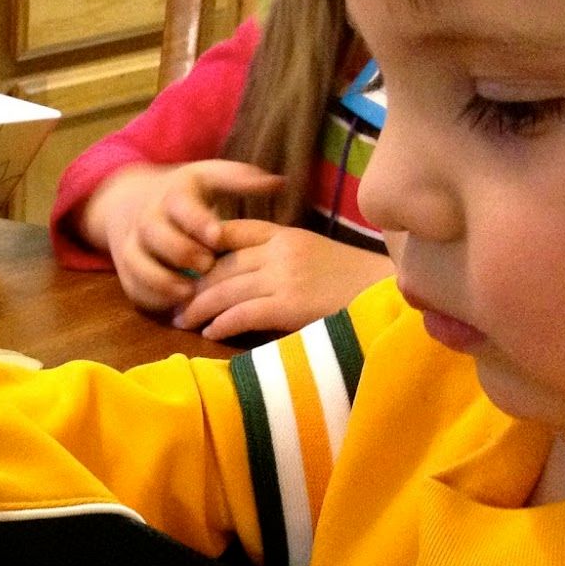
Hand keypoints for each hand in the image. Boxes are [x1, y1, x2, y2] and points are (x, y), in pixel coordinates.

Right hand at [82, 160, 285, 311]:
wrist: (134, 202)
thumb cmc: (188, 195)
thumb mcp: (211, 177)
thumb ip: (242, 181)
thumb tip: (280, 183)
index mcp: (172, 193)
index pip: (180, 204)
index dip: (197, 221)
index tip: (217, 236)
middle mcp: (146, 217)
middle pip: (153, 233)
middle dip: (179, 251)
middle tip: (207, 266)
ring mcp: (131, 244)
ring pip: (136, 263)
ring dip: (161, 280)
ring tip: (189, 294)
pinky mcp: (126, 270)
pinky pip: (132, 287)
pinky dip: (151, 298)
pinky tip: (176, 308)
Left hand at [173, 222, 395, 338]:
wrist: (389, 296)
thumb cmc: (355, 283)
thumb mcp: (315, 258)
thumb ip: (281, 261)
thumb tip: (245, 279)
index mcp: (287, 235)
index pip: (234, 231)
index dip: (205, 246)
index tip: (186, 266)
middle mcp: (281, 251)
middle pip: (222, 265)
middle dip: (195, 285)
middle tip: (175, 302)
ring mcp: (284, 276)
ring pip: (226, 289)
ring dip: (199, 307)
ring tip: (183, 321)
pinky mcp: (289, 304)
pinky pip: (243, 313)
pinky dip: (221, 324)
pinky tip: (209, 333)